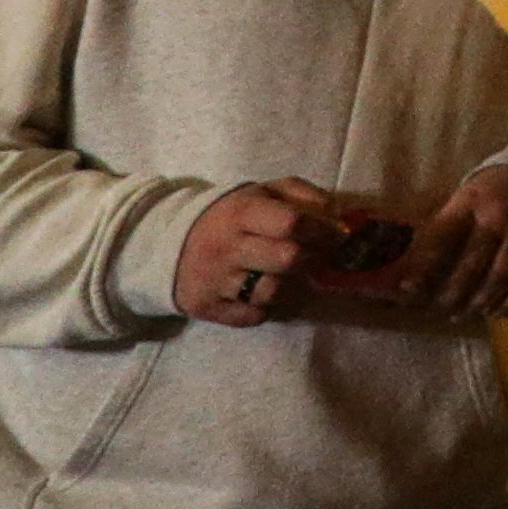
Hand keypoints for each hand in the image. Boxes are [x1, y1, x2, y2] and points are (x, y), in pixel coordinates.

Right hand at [174, 179, 333, 326]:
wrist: (171, 243)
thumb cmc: (233, 215)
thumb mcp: (265, 192)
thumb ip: (303, 195)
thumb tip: (336, 215)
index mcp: (242, 213)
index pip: (291, 223)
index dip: (322, 230)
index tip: (336, 235)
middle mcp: (226, 247)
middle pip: (288, 259)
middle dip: (312, 259)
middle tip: (316, 257)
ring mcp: (214, 280)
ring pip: (272, 292)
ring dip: (290, 286)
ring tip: (289, 275)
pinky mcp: (206, 307)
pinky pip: (253, 316)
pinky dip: (267, 308)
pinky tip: (264, 292)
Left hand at [397, 163, 507, 318]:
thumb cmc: (493, 193)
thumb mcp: (465, 200)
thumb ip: (439, 232)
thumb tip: (402, 272)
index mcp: (471, 201)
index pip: (442, 239)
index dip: (423, 267)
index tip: (409, 290)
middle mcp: (500, 213)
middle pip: (472, 265)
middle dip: (454, 294)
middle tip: (443, 310)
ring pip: (503, 276)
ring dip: (482, 302)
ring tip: (468, 313)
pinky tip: (498, 308)